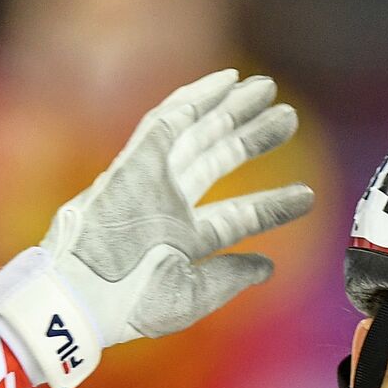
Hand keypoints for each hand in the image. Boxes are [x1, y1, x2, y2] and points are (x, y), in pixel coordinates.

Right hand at [0, 69, 313, 387]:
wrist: (81, 297)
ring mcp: (151, 181)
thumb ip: (229, 278)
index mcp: (182, 238)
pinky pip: (166, 122)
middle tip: (287, 117)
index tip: (306, 196)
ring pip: (197, 134)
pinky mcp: (133, 163)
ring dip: (229, 110)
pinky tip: (225, 81)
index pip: (237, 216)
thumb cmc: (127, 307)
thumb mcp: (189, 297)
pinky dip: (194, 99)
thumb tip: (268, 266)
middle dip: (251, 137)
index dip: (272, 204)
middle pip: (217, 160)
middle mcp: (169, 204)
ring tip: (267, 90)